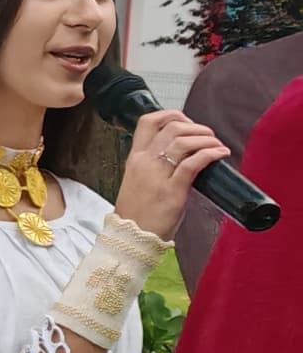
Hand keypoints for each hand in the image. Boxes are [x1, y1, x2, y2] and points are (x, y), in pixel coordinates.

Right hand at [115, 109, 233, 239]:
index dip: (171, 115)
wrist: (131, 238)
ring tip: (217, 145)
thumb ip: (156, 166)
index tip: (187, 122)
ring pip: (183, 142)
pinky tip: (220, 154)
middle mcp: (144, 163)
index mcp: (135, 159)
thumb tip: (184, 156)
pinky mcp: (172, 191)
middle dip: (197, 127)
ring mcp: (157, 176)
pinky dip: (210, 154)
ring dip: (207, 139)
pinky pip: (193, 163)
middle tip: (209, 137)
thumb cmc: (138, 213)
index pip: (147, 122)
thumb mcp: (139, 182)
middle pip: (172, 127)